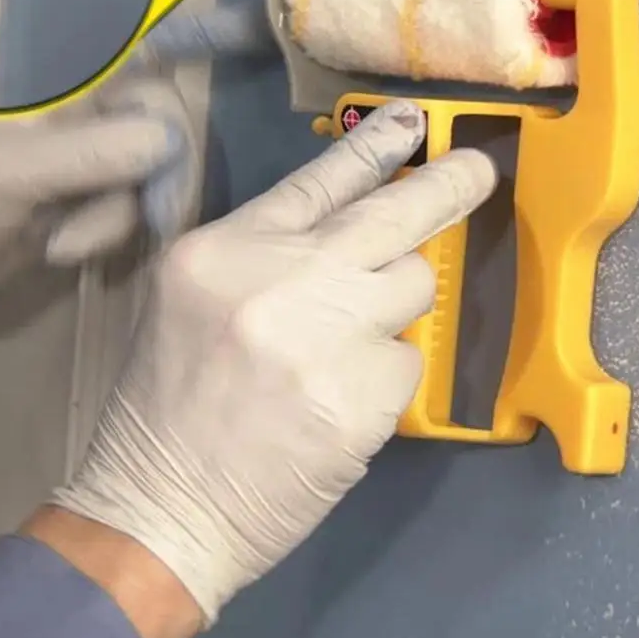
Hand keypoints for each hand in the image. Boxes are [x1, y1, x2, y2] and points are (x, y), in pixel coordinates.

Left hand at [0, 76, 198, 331]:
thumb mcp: (8, 173)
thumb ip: (89, 153)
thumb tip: (170, 141)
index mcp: (57, 85)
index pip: (138, 64)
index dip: (180, 71)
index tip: (205, 95)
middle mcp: (79, 113)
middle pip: (159, 125)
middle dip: (152, 176)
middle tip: (141, 214)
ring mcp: (85, 160)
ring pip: (148, 178)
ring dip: (113, 219)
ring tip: (61, 242)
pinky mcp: (85, 203)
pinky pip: (126, 211)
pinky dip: (103, 236)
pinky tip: (60, 249)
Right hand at [52, 100, 497, 623]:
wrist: (159, 512)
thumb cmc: (167, 407)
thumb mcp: (191, 304)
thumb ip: (262, 259)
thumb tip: (345, 237)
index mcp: (223, 250)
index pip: (317, 181)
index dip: (373, 149)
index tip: (413, 126)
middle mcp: (279, 278)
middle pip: (391, 215)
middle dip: (447, 187)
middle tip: (479, 170)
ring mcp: (327, 336)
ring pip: (413, 286)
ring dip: (395, 309)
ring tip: (346, 346)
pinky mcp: (364, 397)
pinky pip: (406, 362)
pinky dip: (384, 378)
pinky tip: (339, 406)